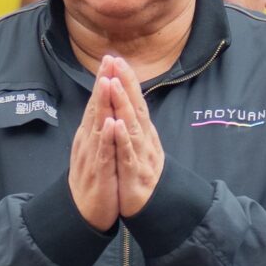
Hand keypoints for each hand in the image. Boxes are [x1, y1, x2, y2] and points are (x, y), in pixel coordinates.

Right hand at [69, 58, 121, 230]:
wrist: (83, 212)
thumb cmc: (92, 180)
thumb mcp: (95, 150)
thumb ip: (98, 129)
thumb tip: (103, 109)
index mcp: (90, 135)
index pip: (97, 103)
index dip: (103, 81)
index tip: (109, 59)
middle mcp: (88, 140)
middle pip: (95, 107)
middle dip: (102, 83)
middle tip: (107, 60)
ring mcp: (92, 155)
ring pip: (97, 125)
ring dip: (102, 104)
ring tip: (107, 82)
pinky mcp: (99, 172)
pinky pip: (103, 152)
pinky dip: (107, 137)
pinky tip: (110, 124)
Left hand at [108, 62, 164, 217]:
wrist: (152, 207)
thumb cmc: (140, 174)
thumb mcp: (138, 146)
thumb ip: (134, 125)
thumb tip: (129, 102)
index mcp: (142, 132)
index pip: (134, 100)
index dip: (126, 80)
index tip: (116, 59)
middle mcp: (144, 138)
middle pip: (135, 106)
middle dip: (125, 83)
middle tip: (116, 60)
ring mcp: (141, 154)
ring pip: (132, 125)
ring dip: (123, 104)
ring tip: (113, 84)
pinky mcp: (135, 172)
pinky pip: (128, 153)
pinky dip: (123, 138)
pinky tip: (117, 125)